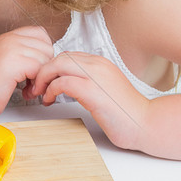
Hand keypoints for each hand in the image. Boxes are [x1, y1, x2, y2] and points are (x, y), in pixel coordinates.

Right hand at [0, 25, 53, 118]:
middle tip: (32, 81)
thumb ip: (20, 55)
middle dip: (44, 66)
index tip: (35, 68)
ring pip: (45, 58)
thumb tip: (44, 57)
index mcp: (7, 37)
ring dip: (40, 77)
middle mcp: (9, 39)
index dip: (43, 51)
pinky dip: (36, 84)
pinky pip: (39, 69)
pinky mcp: (14, 63)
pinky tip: (26, 92)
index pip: (40, 33)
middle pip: (46, 46)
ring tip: (28, 88)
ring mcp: (11, 49)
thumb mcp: (3, 61)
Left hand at [27, 50, 149, 150]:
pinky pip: (63, 82)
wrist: (146, 124)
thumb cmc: (126, 113)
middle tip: (34, 87)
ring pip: (58, 65)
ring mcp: (96, 76)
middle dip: (41, 71)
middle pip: (59, 57)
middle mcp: (97, 65)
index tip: (42, 81)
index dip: (50, 67)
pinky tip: (50, 100)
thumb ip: (88, 83)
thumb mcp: (104, 90)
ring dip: (43, 79)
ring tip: (38, 93)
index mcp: (100, 63)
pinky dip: (51, 90)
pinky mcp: (93, 91)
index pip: (67, 56)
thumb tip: (66, 85)